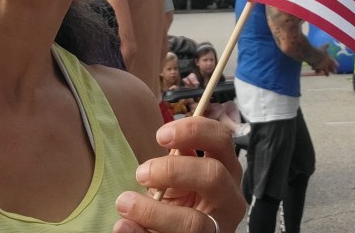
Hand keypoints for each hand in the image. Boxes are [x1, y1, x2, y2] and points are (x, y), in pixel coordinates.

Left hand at [113, 116, 245, 232]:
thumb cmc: (185, 203)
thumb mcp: (185, 178)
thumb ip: (179, 159)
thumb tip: (166, 140)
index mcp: (227, 171)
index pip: (221, 139)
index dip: (193, 131)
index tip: (160, 136)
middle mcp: (230, 199)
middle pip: (213, 175)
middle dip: (173, 170)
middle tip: (141, 173)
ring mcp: (219, 229)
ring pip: (194, 223)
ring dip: (152, 212)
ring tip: (125, 203)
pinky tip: (123, 226)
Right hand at [311, 45, 338, 75]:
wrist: (314, 56)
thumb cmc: (319, 51)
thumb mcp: (323, 47)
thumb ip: (326, 46)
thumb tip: (328, 43)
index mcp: (329, 59)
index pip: (334, 62)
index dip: (336, 64)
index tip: (338, 66)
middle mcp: (326, 64)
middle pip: (331, 69)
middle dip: (333, 70)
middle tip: (335, 72)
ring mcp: (322, 67)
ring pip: (325, 72)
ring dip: (325, 73)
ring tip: (326, 75)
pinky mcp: (317, 69)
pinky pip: (317, 71)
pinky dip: (316, 71)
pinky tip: (314, 70)